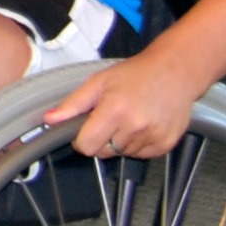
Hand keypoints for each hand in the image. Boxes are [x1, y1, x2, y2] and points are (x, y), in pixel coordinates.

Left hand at [43, 45, 203, 159]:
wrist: (175, 71)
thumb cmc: (136, 74)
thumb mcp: (98, 82)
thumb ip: (73, 104)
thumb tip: (50, 119)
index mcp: (114, 110)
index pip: (87, 146)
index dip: (83, 139)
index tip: (87, 128)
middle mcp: (134, 126)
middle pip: (104, 152)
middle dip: (103, 139)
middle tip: (113, 117)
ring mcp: (152, 136)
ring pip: (123, 153)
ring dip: (122, 141)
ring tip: (132, 116)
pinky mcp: (165, 144)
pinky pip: (143, 154)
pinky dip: (140, 144)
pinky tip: (145, 123)